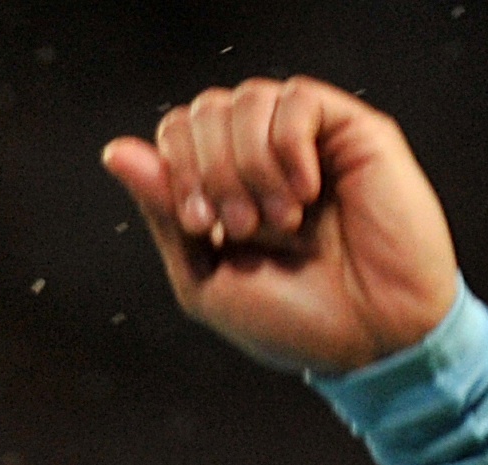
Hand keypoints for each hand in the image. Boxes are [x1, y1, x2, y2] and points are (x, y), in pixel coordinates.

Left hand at [102, 78, 459, 376]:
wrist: (371, 341)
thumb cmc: (295, 322)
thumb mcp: (205, 278)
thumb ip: (163, 213)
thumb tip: (116, 151)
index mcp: (224, 187)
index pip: (176, 133)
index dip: (174, 170)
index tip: (204, 227)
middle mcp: (262, 156)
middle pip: (203, 111)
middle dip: (209, 170)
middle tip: (242, 227)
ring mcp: (307, 141)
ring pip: (246, 99)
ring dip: (249, 163)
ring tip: (282, 218)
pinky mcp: (351, 131)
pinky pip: (296, 99)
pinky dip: (288, 147)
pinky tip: (305, 193)